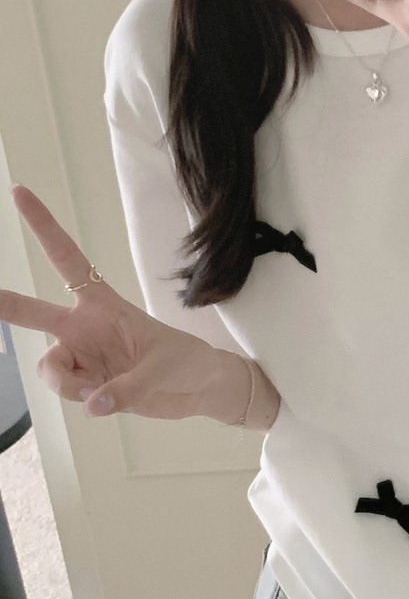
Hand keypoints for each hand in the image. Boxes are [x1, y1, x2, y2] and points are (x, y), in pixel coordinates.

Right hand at [3, 184, 232, 421]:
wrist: (199, 390)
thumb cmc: (186, 361)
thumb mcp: (162, 368)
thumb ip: (125, 389)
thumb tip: (91, 405)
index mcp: (104, 304)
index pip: (68, 259)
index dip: (44, 228)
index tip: (19, 193)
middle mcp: (85, 327)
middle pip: (35, 313)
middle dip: (6, 304)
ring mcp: (83, 356)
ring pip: (50, 368)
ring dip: (65, 384)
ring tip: (95, 394)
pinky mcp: (86, 383)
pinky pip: (67, 391)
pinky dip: (82, 400)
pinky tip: (103, 402)